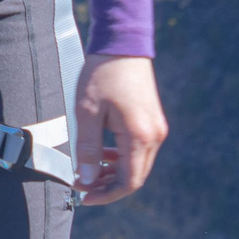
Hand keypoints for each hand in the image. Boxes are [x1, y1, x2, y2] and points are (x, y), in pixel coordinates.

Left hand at [70, 54, 164, 206]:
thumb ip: (88, 149)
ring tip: (88, 172)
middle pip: (135, 176)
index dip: (105, 194)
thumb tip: (87, 178)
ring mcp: (155, 127)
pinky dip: (120, 158)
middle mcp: (154, 135)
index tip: (83, 196)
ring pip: (137, 164)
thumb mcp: (87, 113)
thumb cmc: (102, 74)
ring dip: (113, 172)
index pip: (128, 182)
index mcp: (140, 136)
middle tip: (82, 186)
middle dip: (108, 186)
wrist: (122, 43)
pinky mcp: (151, 120)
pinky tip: (101, 155)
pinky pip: (138, 149)